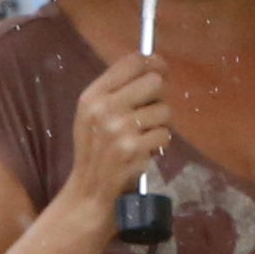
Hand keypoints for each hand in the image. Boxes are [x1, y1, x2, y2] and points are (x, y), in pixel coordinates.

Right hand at [66, 53, 172, 208]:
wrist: (88, 191)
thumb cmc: (94, 150)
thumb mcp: (92, 115)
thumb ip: (117, 90)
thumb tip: (155, 66)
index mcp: (93, 96)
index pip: (132, 62)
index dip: (153, 62)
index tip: (161, 69)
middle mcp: (105, 108)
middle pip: (154, 82)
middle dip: (158, 97)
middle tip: (150, 111)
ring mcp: (120, 129)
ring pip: (164, 110)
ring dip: (159, 124)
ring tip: (142, 136)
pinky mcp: (134, 149)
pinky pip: (165, 134)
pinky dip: (159, 144)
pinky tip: (143, 151)